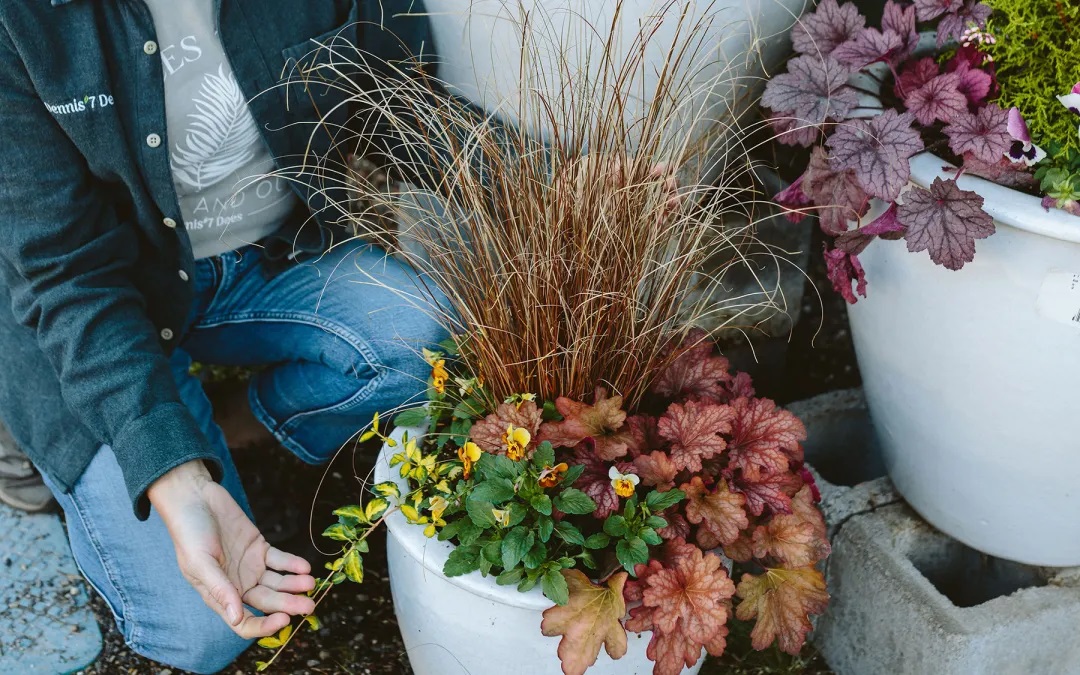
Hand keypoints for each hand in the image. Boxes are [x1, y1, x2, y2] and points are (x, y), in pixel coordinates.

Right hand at [149, 460, 315, 638]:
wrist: (195, 499)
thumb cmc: (189, 533)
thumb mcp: (200, 562)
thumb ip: (219, 589)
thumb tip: (236, 617)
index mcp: (220, 595)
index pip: (244, 622)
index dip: (264, 626)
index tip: (283, 620)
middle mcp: (238, 585)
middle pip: (267, 602)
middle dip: (288, 605)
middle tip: (309, 604)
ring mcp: (251, 567)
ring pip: (277, 583)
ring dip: (294, 585)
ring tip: (310, 583)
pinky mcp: (260, 548)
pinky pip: (280, 561)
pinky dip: (293, 564)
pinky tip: (304, 567)